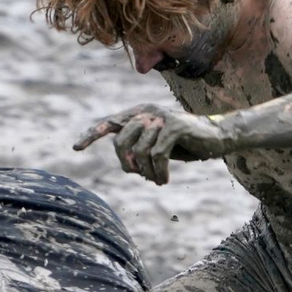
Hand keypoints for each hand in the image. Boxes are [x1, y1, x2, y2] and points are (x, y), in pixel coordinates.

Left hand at [74, 103, 230, 184]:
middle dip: (126, 165)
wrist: (215, 138)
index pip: (110, 124)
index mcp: (139, 113)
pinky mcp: (175, 126)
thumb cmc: (183, 144)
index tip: (76, 148)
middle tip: (139, 176)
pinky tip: (163, 180)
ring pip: (139, 152)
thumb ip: (138, 147)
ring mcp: (161, 117)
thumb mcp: (155, 145)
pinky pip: (157, 155)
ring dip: (146, 172)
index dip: (92, 135)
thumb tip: (126, 163)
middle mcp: (147, 111)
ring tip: (156, 180)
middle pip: (120, 142)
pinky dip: (158, 171)